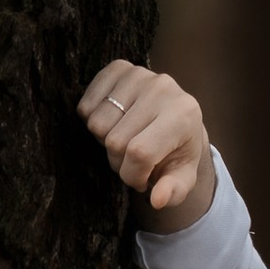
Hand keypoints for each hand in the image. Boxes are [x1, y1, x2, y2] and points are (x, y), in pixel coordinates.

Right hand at [79, 61, 212, 226]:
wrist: (176, 117)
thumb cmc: (177, 151)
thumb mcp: (182, 177)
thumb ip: (174, 192)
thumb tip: (157, 200)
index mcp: (183, 114)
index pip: (139, 152)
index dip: (132, 175)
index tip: (142, 181)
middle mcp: (163, 87)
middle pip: (115, 140)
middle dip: (119, 161)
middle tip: (134, 160)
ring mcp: (139, 74)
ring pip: (96, 124)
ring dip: (105, 141)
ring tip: (125, 139)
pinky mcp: (119, 68)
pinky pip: (86, 104)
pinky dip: (92, 120)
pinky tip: (114, 122)